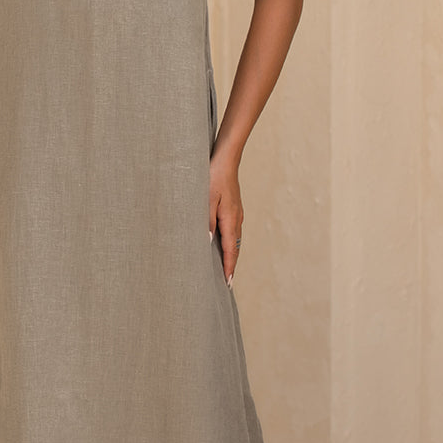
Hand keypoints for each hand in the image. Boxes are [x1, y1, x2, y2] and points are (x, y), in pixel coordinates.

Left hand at [209, 153, 242, 288]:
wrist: (226, 159)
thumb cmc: (213, 177)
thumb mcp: (206, 200)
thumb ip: (206, 222)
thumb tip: (207, 243)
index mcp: (230, 219)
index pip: (230, 250)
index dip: (228, 267)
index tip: (228, 283)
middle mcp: (236, 219)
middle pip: (235, 248)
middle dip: (231, 265)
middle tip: (227, 282)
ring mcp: (237, 214)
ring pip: (235, 240)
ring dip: (231, 255)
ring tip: (225, 269)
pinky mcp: (234, 209)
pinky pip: (233, 231)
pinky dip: (230, 243)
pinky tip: (223, 245)